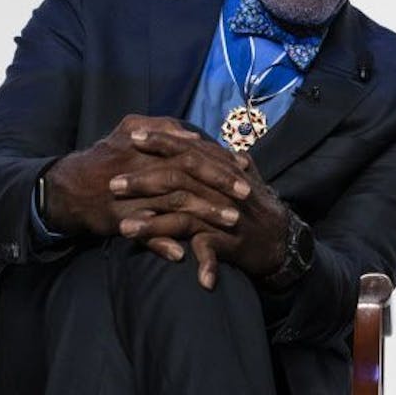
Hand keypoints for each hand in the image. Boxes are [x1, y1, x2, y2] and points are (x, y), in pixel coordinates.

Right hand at [43, 115, 248, 241]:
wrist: (66, 188)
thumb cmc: (106, 158)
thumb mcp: (129, 132)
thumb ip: (162, 130)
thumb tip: (195, 136)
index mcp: (143, 141)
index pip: (190, 148)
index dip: (219, 158)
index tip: (246, 167)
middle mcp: (137, 164)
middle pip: (187, 171)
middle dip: (220, 181)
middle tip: (246, 193)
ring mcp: (129, 194)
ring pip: (173, 201)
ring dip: (205, 212)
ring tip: (232, 221)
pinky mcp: (118, 219)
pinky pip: (144, 233)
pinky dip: (162, 242)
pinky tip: (183, 252)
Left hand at [112, 133, 290, 288]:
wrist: (283, 242)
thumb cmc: (258, 211)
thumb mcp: (246, 181)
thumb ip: (228, 163)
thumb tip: (215, 146)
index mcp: (223, 172)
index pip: (189, 149)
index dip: (161, 140)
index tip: (133, 136)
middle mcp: (223, 189)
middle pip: (180, 177)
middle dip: (144, 180)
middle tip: (112, 185)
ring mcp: (226, 215)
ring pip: (185, 212)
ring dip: (152, 221)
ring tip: (123, 227)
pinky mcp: (231, 241)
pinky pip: (205, 244)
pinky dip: (189, 253)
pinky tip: (168, 258)